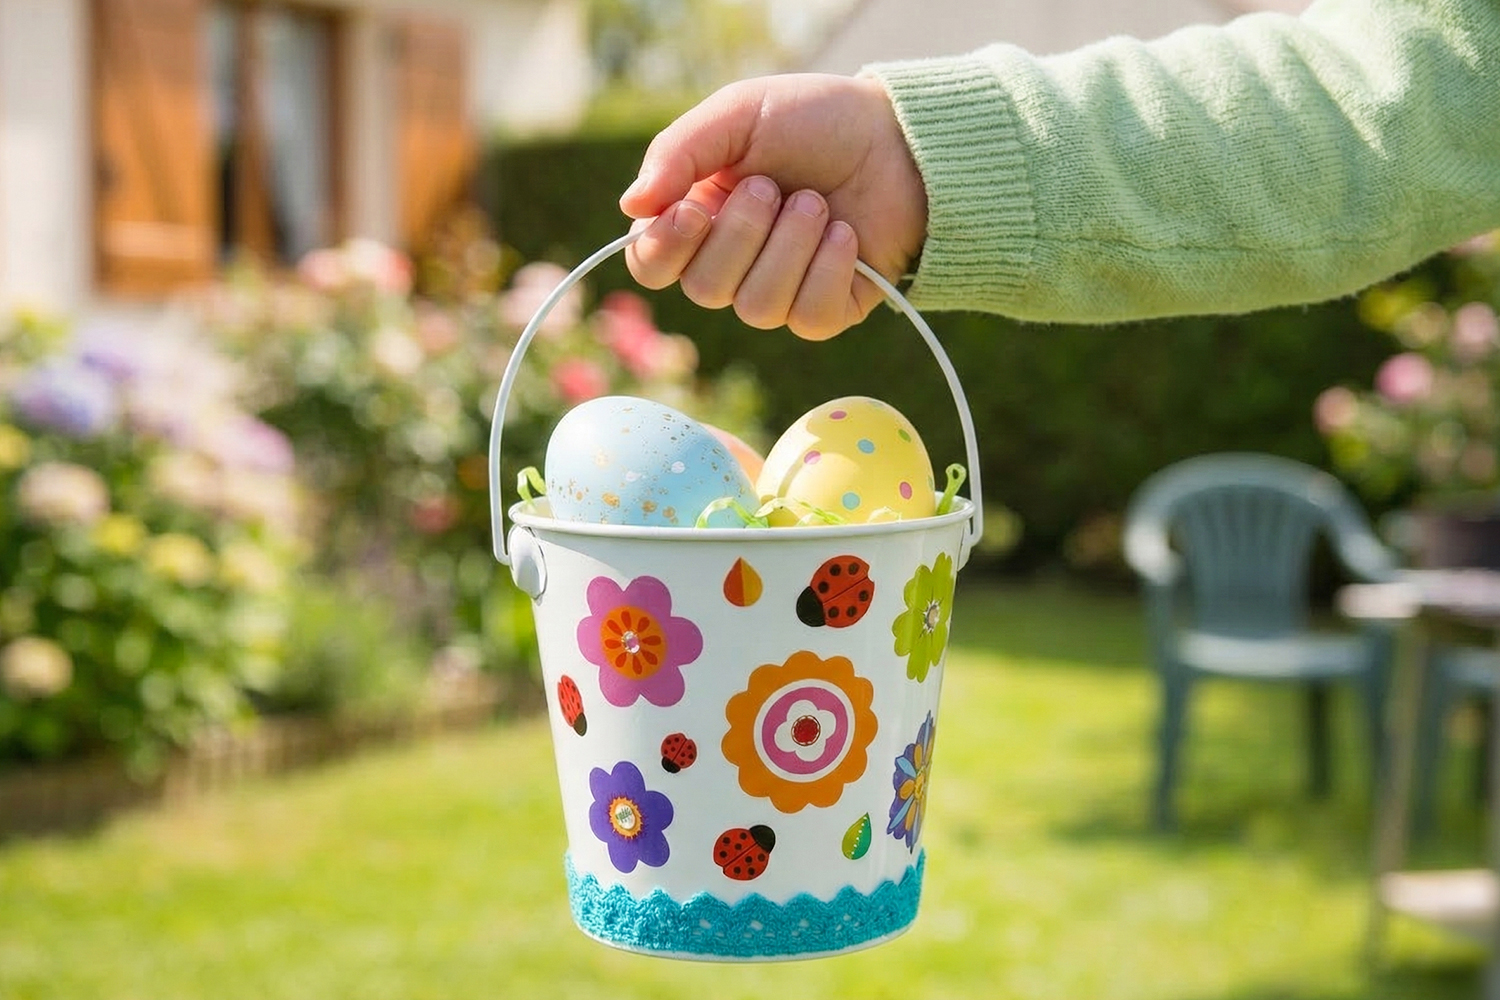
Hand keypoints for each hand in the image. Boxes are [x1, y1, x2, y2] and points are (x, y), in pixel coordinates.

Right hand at [618, 74, 926, 339]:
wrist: (898, 137)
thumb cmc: (815, 120)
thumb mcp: (740, 113)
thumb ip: (679, 151)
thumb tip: (632, 206)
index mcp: (698, 216)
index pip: (651, 263)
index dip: (665, 247)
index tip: (694, 208)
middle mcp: (731, 262)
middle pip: (703, 289)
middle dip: (742, 232)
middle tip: (773, 185)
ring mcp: (778, 292)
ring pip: (755, 308)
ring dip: (790, 245)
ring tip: (816, 202)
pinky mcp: (825, 311)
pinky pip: (806, 318)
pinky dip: (827, 268)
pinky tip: (844, 233)